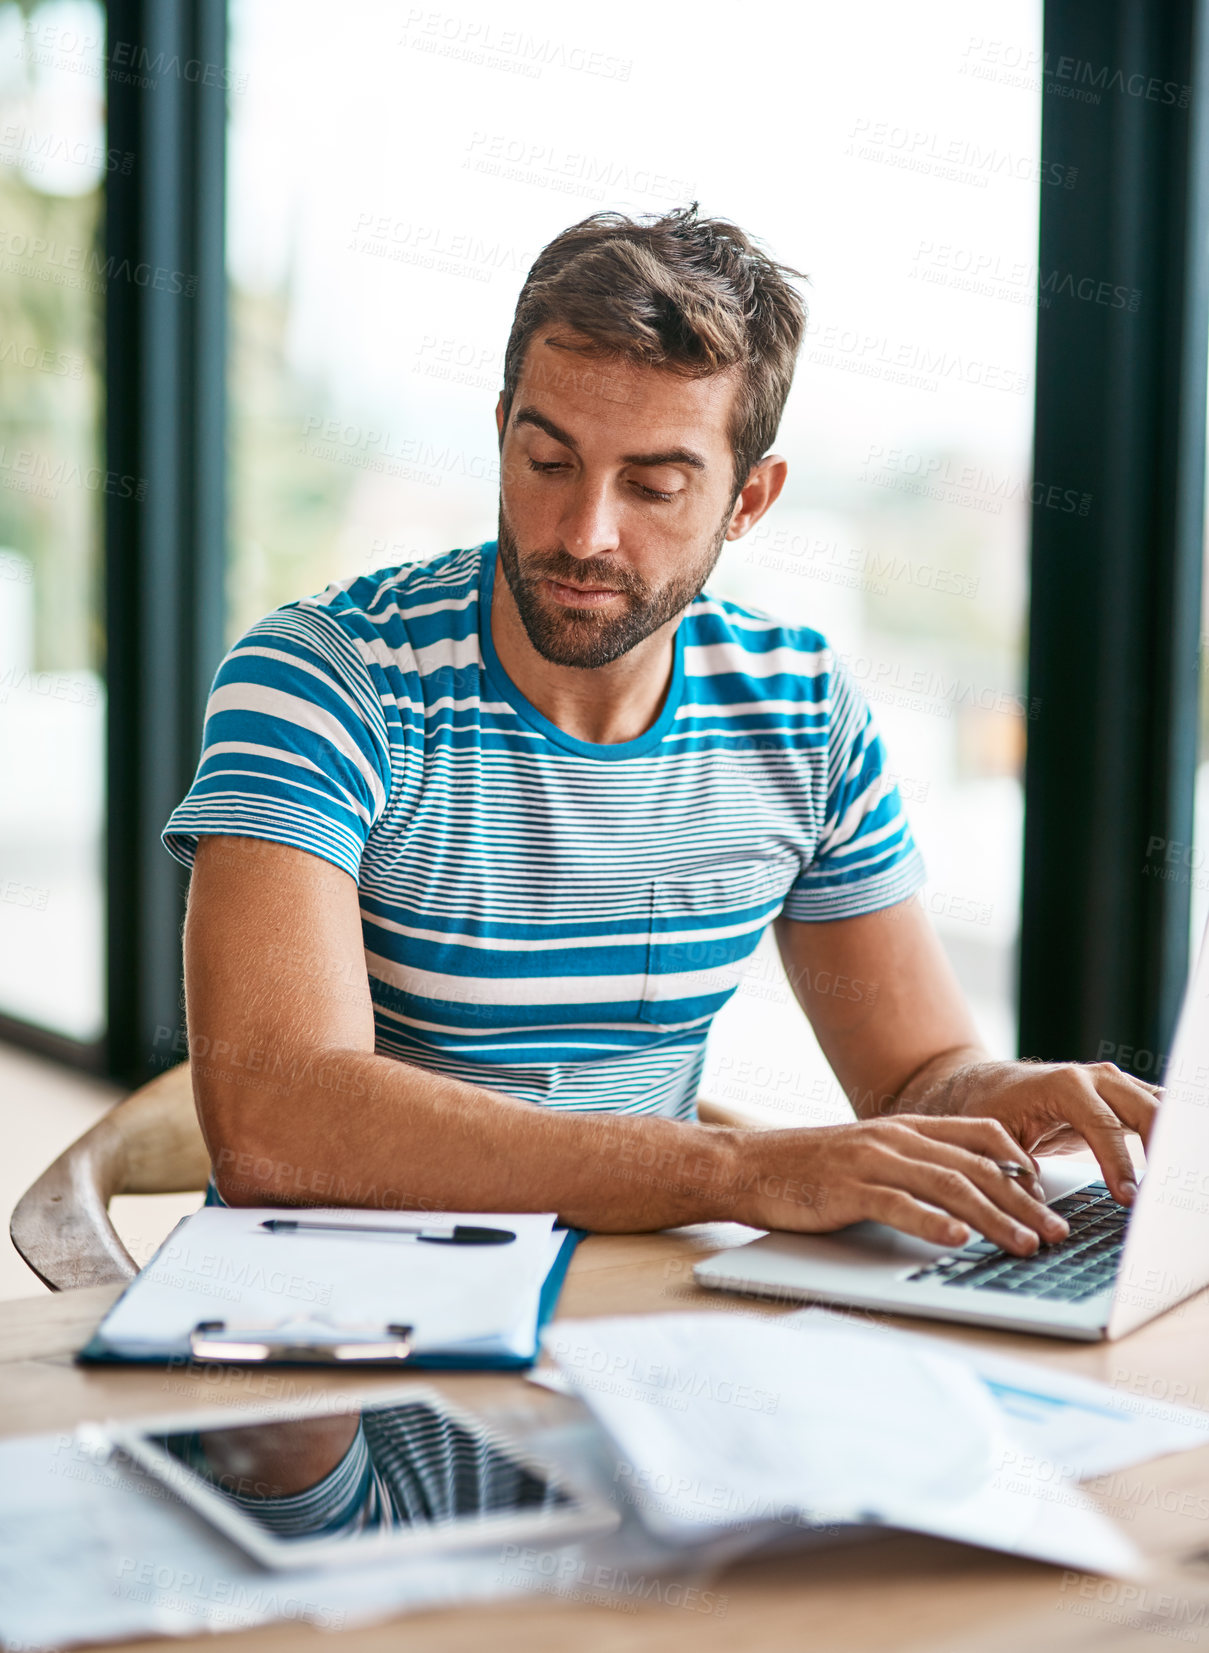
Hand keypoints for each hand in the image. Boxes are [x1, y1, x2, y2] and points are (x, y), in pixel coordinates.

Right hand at [728, 1116, 1069, 1254]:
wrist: (747, 1166)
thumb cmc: (807, 1169)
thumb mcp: (867, 1155)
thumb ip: (911, 1167)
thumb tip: (964, 1197)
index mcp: (904, 1127)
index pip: (979, 1134)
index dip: (1020, 1163)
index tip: (1046, 1193)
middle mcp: (894, 1138)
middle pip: (975, 1167)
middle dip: (1024, 1202)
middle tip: (1056, 1233)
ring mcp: (870, 1162)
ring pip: (949, 1187)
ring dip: (995, 1219)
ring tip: (1025, 1245)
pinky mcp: (847, 1190)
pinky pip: (899, 1205)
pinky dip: (933, 1224)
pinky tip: (959, 1242)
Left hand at [946, 1059, 1159, 1206]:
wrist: (989, 1086)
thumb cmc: (989, 1107)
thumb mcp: (992, 1136)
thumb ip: (1013, 1162)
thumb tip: (1035, 1196)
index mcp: (1065, 1085)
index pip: (1104, 1126)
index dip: (1119, 1164)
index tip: (1128, 1198)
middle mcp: (1095, 1078)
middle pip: (1146, 1110)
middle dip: (1162, 1149)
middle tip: (1164, 1194)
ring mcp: (1113, 1085)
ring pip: (1159, 1107)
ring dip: (1173, 1140)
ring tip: (1177, 1180)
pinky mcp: (1122, 1098)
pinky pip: (1157, 1111)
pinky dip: (1171, 1133)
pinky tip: (1179, 1162)